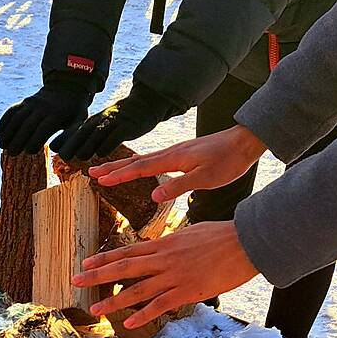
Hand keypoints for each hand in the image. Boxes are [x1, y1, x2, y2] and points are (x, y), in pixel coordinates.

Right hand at [0, 83, 91, 155]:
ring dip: (8, 132)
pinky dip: (3, 122)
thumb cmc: (74, 111)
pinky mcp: (25, 101)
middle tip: (12, 153)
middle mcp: (42, 107)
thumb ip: (70, 135)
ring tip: (1, 146)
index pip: (43, 129)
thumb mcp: (79, 121)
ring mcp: (32, 103)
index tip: (29, 152)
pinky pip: (12, 111)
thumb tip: (56, 149)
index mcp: (57, 114)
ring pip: (17, 117)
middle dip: (18, 139)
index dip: (35, 140)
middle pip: (27, 124)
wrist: (67, 86)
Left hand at [52, 83, 169, 162]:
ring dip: (88, 146)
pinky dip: (108, 145)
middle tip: (63, 157)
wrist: (144, 103)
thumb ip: (82, 135)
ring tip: (80, 157)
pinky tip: (102, 154)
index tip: (53, 149)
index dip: (63, 140)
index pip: (73, 131)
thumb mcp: (99, 124)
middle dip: (72, 144)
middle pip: (82, 133)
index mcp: (92, 121)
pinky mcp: (127, 127)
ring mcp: (114, 123)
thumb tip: (57, 148)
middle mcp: (100, 121)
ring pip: (97, 135)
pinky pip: (115, 137)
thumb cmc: (119, 119)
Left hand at [73, 220, 257, 329]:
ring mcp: (174, 276)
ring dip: (114, 302)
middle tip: (76, 281)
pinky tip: (129, 323)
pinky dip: (144, 314)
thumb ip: (172, 244)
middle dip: (98, 276)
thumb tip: (160, 247)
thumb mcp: (191, 233)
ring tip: (95, 310)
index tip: (86, 263)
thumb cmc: (223, 236)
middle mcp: (164, 259)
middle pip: (124, 268)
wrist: (246, 241)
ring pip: (137, 290)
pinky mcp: (188, 291)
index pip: (128, 251)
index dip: (105, 258)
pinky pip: (161, 305)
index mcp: (164, 244)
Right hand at [89, 124, 265, 204]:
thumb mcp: (206, 179)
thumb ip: (179, 186)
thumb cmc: (229, 160)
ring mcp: (176, 152)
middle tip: (91, 173)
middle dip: (113, 168)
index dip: (119, 175)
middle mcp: (171, 153)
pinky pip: (153, 160)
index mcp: (174, 158)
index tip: (100, 181)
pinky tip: (137, 167)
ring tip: (106, 171)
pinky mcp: (182, 154)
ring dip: (122, 166)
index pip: (140, 168)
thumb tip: (153, 196)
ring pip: (143, 160)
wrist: (245, 141)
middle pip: (135, 161)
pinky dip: (138, 164)